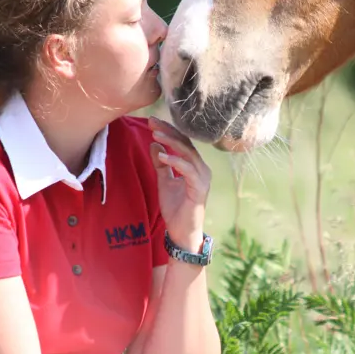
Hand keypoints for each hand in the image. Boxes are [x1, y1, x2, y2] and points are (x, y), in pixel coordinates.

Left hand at [149, 118, 209, 244]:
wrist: (182, 232)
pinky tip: (163, 156)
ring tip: (155, 135)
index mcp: (194, 166)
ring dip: (171, 143)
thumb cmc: (175, 208)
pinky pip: (188, 170)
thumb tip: (154, 144)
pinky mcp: (200, 188)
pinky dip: (175, 161)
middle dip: (168, 131)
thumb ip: (160, 164)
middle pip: (185, 143)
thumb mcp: (164, 182)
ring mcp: (202, 178)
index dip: (168, 131)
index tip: (152, 121)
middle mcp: (201, 168)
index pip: (181, 142)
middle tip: (152, 121)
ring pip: (188, 153)